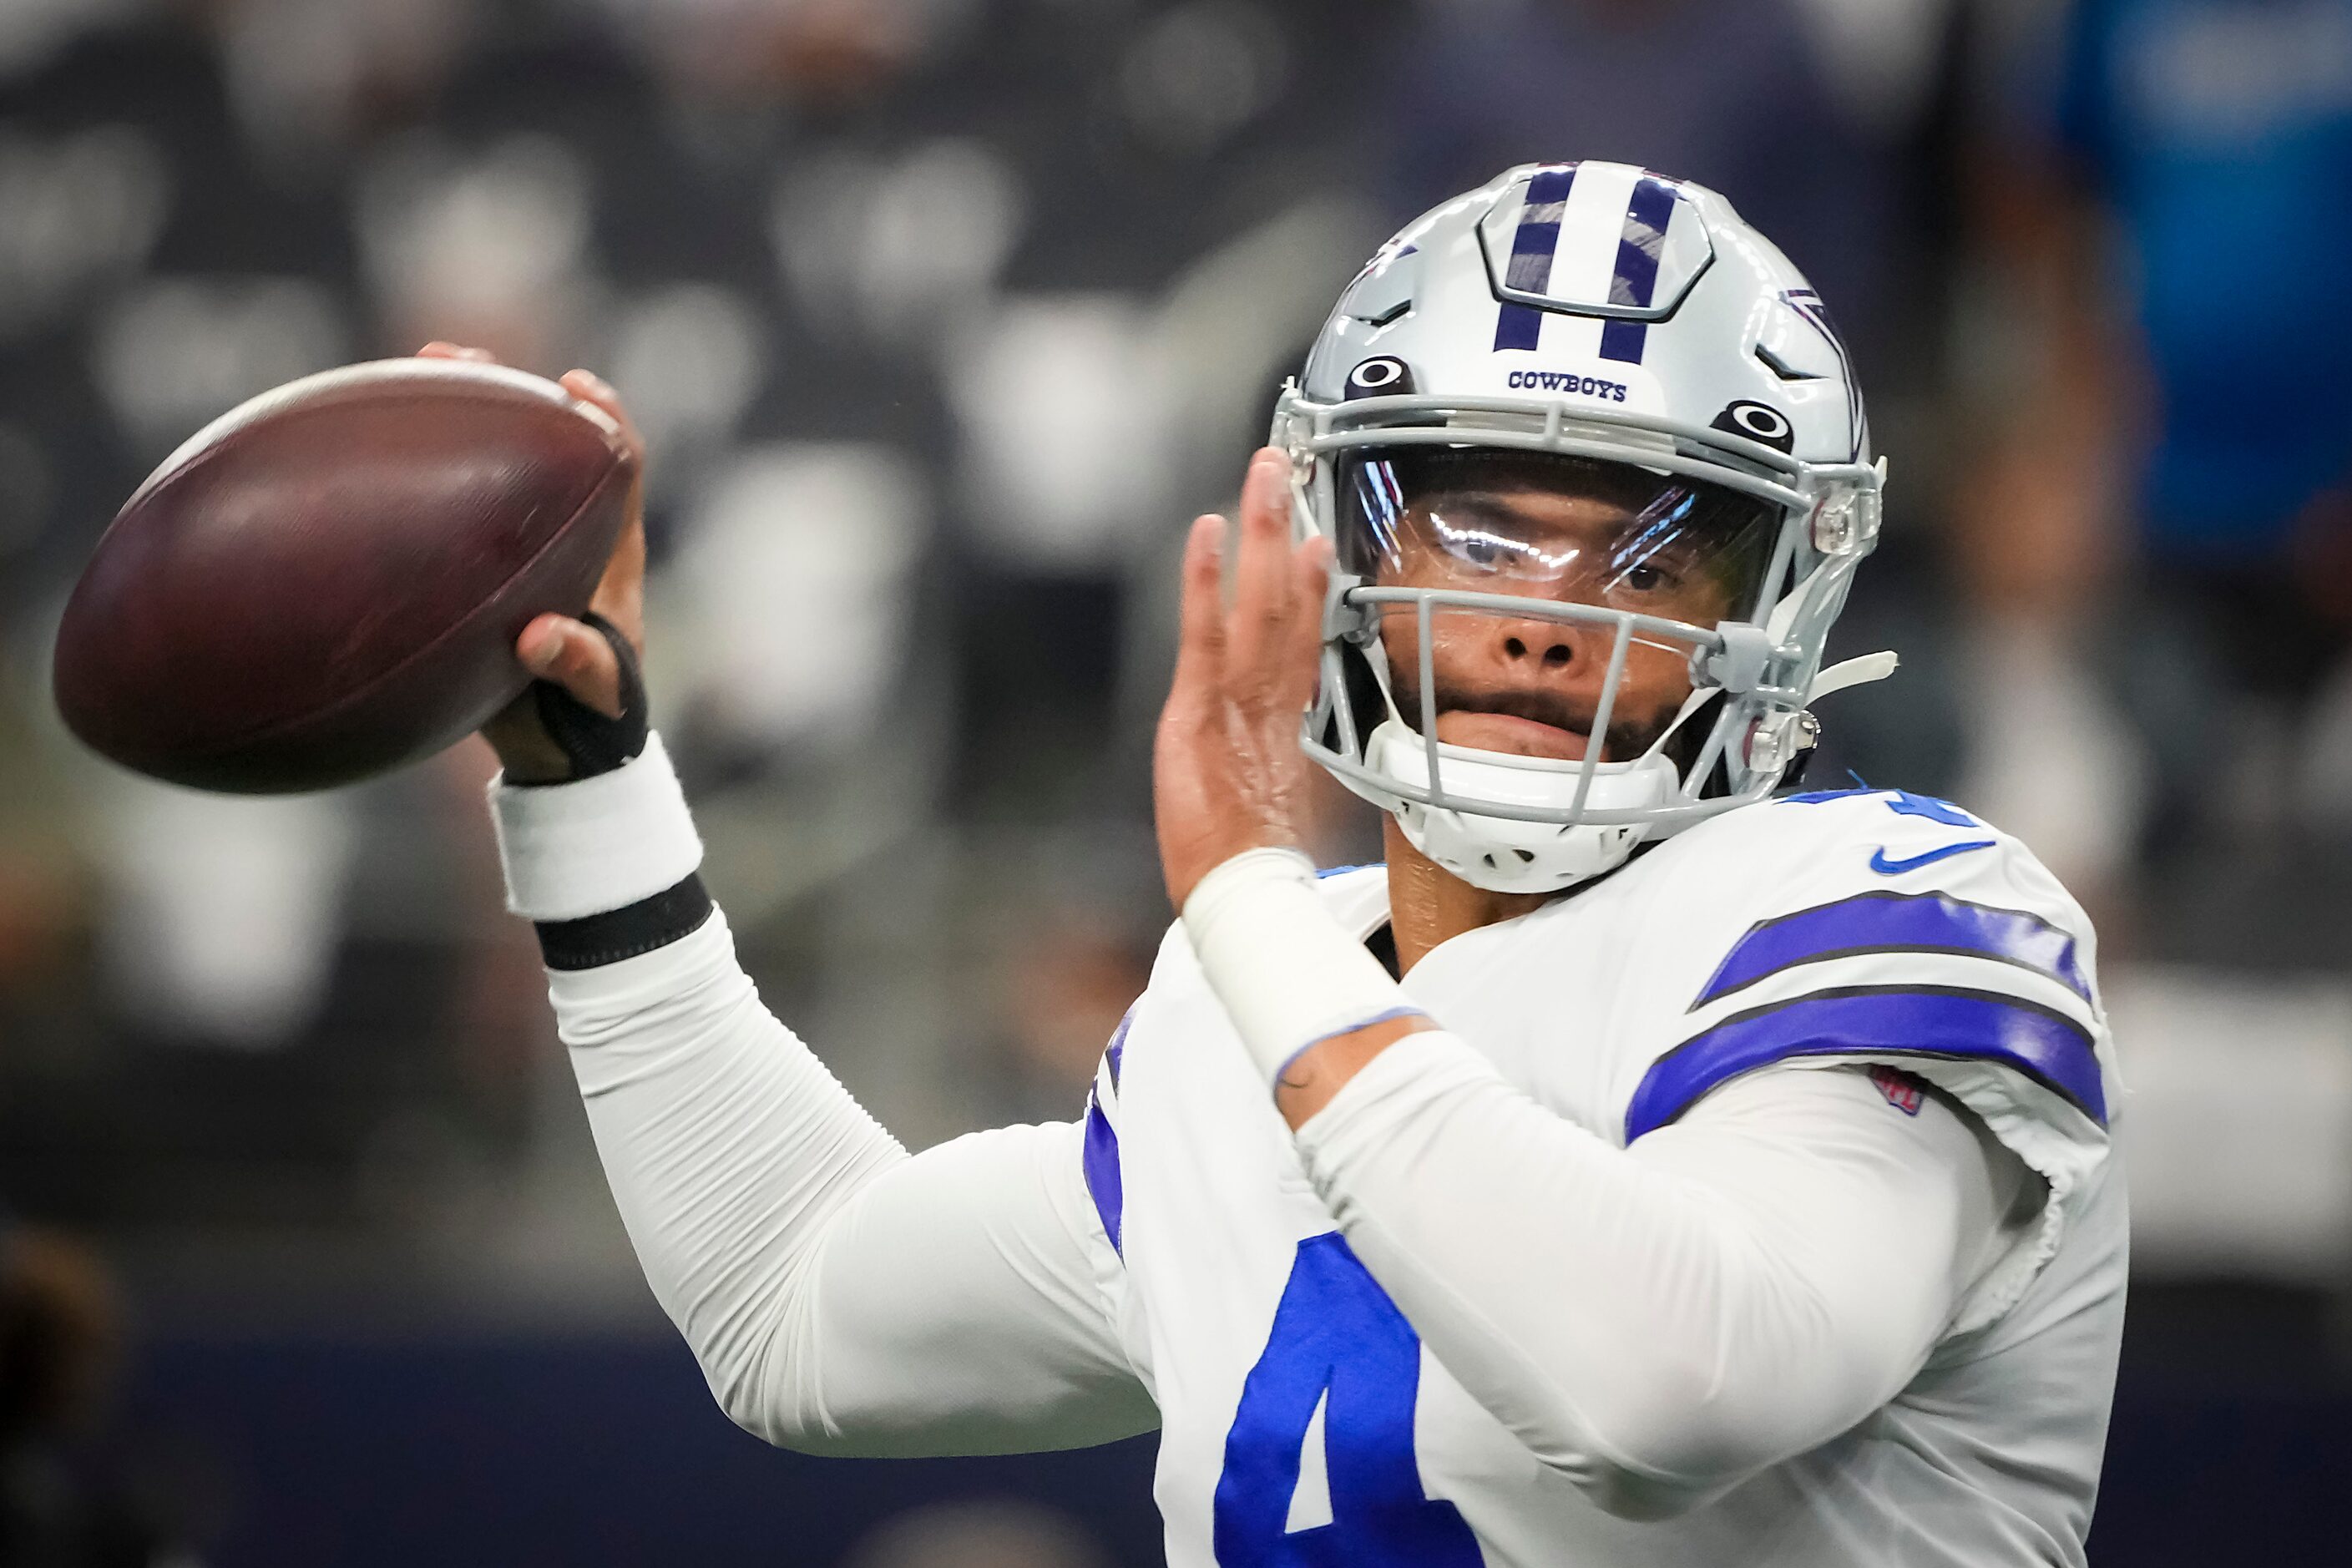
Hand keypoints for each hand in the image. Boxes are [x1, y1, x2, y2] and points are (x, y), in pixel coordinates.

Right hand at [418, 342, 649, 781]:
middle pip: (548, 438)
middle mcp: (567, 531)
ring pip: (492, 461)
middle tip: (467, 358)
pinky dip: (411, 476)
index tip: (575, 389)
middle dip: (512, 390)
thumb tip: (539, 634)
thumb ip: (579, 663)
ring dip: (460, 411)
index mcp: (611, 549)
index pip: (621, 463)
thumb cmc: (590, 714)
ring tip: (414, 368)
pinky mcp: (475, 564)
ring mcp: (518, 543)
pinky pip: (444, 508)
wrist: (558, 747)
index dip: (606, 419)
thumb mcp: (594, 692)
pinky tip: (354, 454)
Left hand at [1154, 447, 1332, 908]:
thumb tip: (1283, 758)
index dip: (1310, 586)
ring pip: (1257, 600)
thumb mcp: (1269, 806)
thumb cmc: (1247, 863)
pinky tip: (1208, 532)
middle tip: (1283, 469)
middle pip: (1285, 599)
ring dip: (1257, 532)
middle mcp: (1270, 696)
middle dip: (1283, 529)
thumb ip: (1275, 767)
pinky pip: (1207, 631)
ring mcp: (1240, 696)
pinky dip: (1208, 579)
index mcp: (1286, 718)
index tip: (1315, 539)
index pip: (1300, 637)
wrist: (1244, 892)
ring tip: (1261, 475)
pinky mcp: (1203, 706)